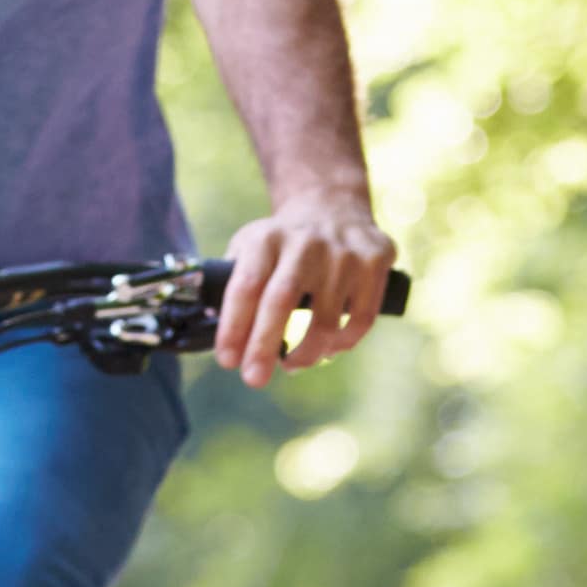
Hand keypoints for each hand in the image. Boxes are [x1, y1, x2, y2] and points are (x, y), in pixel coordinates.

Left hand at [214, 194, 394, 386]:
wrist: (334, 206)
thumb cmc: (283, 243)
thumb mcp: (251, 245)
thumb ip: (231, 279)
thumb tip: (211, 322)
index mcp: (267, 238)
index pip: (246, 285)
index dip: (234, 327)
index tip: (227, 360)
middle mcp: (305, 242)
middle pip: (281, 301)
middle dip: (264, 347)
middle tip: (253, 379)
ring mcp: (344, 253)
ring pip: (326, 321)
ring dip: (306, 355)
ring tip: (292, 365)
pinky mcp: (375, 263)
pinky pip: (360, 320)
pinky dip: (342, 344)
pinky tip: (328, 349)